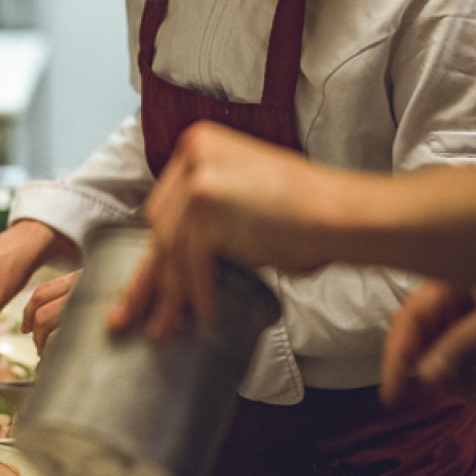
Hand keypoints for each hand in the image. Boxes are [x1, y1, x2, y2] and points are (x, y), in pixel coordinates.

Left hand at [108, 122, 336, 339]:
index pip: (164, 207)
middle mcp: (192, 153)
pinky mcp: (207, 202)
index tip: (140, 285)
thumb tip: (172, 264)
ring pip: (170, 248)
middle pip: (160, 227)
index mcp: (198, 145)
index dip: (155, 252)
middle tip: (133, 316)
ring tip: (163, 330)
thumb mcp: (242, 200)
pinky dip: (197, 293)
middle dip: (152, 277)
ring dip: (168, 296)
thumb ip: (206, 217)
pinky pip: (191, 261)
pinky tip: (204, 316)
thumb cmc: (304, 214)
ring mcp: (198, 175)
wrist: (342, 212)